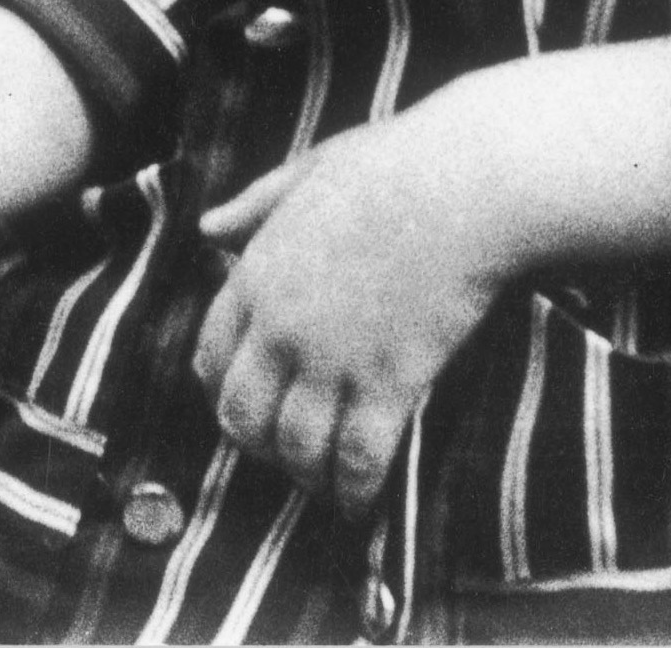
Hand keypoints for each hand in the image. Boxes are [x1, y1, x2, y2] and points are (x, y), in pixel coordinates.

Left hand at [192, 99, 518, 515]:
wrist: (463, 185)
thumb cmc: (393, 167)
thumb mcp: (308, 173)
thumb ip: (254, 205)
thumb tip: (207, 228)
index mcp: (255, 276)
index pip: (210, 358)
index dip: (223, 393)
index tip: (247, 407)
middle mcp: (281, 327)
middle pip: (242, 416)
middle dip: (258, 445)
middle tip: (286, 455)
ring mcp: (333, 359)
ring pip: (295, 447)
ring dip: (307, 474)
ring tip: (324, 482)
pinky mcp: (389, 382)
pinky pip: (357, 458)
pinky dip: (354, 490)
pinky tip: (361, 502)